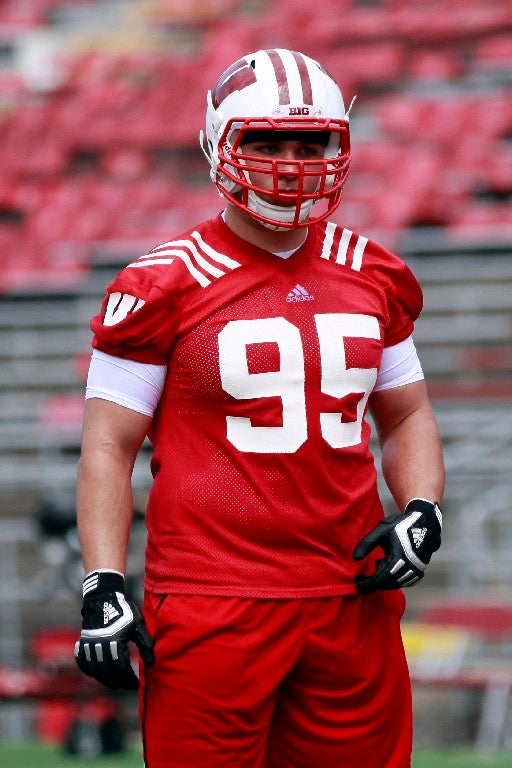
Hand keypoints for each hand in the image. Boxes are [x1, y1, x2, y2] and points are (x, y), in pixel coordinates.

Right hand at [75, 570, 153, 688]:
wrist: (103, 598)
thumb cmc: (124, 611)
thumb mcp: (138, 625)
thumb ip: (145, 644)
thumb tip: (152, 663)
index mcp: (115, 641)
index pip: (121, 668)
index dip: (129, 679)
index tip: (136, 684)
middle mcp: (100, 645)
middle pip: (107, 672)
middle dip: (118, 682)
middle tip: (126, 686)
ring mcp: (89, 645)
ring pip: (95, 670)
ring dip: (104, 680)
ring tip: (115, 684)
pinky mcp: (82, 643)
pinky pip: (83, 663)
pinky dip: (89, 671)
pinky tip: (97, 674)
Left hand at [353, 499, 441, 593]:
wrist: (425, 524)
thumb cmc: (401, 525)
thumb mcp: (382, 529)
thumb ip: (368, 543)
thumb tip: (355, 558)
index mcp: (400, 556)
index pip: (382, 577)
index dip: (368, 583)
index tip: (357, 585)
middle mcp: (410, 567)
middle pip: (388, 583)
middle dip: (373, 584)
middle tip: (360, 580)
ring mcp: (416, 571)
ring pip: (396, 584)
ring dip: (382, 582)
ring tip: (374, 570)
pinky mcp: (419, 573)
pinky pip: (403, 582)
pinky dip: (392, 580)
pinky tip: (386, 570)